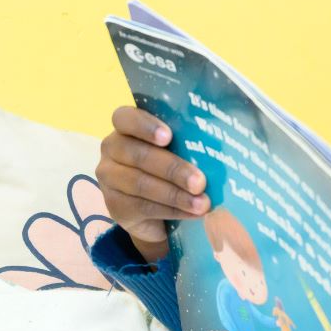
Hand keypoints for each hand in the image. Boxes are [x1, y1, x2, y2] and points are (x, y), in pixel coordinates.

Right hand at [95, 106, 208, 259]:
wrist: (159, 211)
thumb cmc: (174, 168)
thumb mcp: (179, 150)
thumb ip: (188, 143)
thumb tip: (221, 150)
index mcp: (126, 127)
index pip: (125, 118)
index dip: (145, 126)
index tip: (168, 137)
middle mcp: (112, 149)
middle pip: (137, 155)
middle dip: (172, 168)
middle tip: (200, 182)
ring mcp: (109, 178)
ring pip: (140, 184)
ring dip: (175, 194)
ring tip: (202, 203)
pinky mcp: (114, 206)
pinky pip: (143, 207)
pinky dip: (172, 210)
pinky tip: (192, 213)